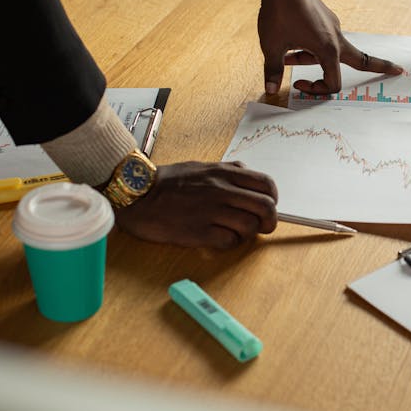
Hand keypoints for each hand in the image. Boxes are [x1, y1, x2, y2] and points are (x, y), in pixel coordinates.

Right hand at [114, 161, 277, 248]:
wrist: (137, 195)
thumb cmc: (168, 182)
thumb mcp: (202, 166)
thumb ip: (228, 170)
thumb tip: (250, 177)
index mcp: (224, 173)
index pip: (266, 185)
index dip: (272, 198)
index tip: (267, 206)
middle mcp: (221, 190)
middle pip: (266, 208)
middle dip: (269, 221)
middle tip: (262, 227)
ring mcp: (211, 212)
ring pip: (250, 227)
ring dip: (247, 233)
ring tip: (234, 232)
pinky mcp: (199, 232)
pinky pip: (230, 242)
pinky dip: (230, 243)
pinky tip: (218, 238)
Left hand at [250, 0, 402, 94]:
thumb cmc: (278, 14)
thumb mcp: (272, 47)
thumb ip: (273, 71)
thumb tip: (268, 90)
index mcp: (328, 49)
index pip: (333, 82)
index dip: (316, 89)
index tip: (297, 84)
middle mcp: (336, 37)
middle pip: (361, 59)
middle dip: (380, 66)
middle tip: (400, 71)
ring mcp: (332, 25)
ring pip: (329, 50)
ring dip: (311, 58)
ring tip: (286, 54)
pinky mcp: (324, 17)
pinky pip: (322, 37)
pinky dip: (309, 44)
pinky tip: (288, 39)